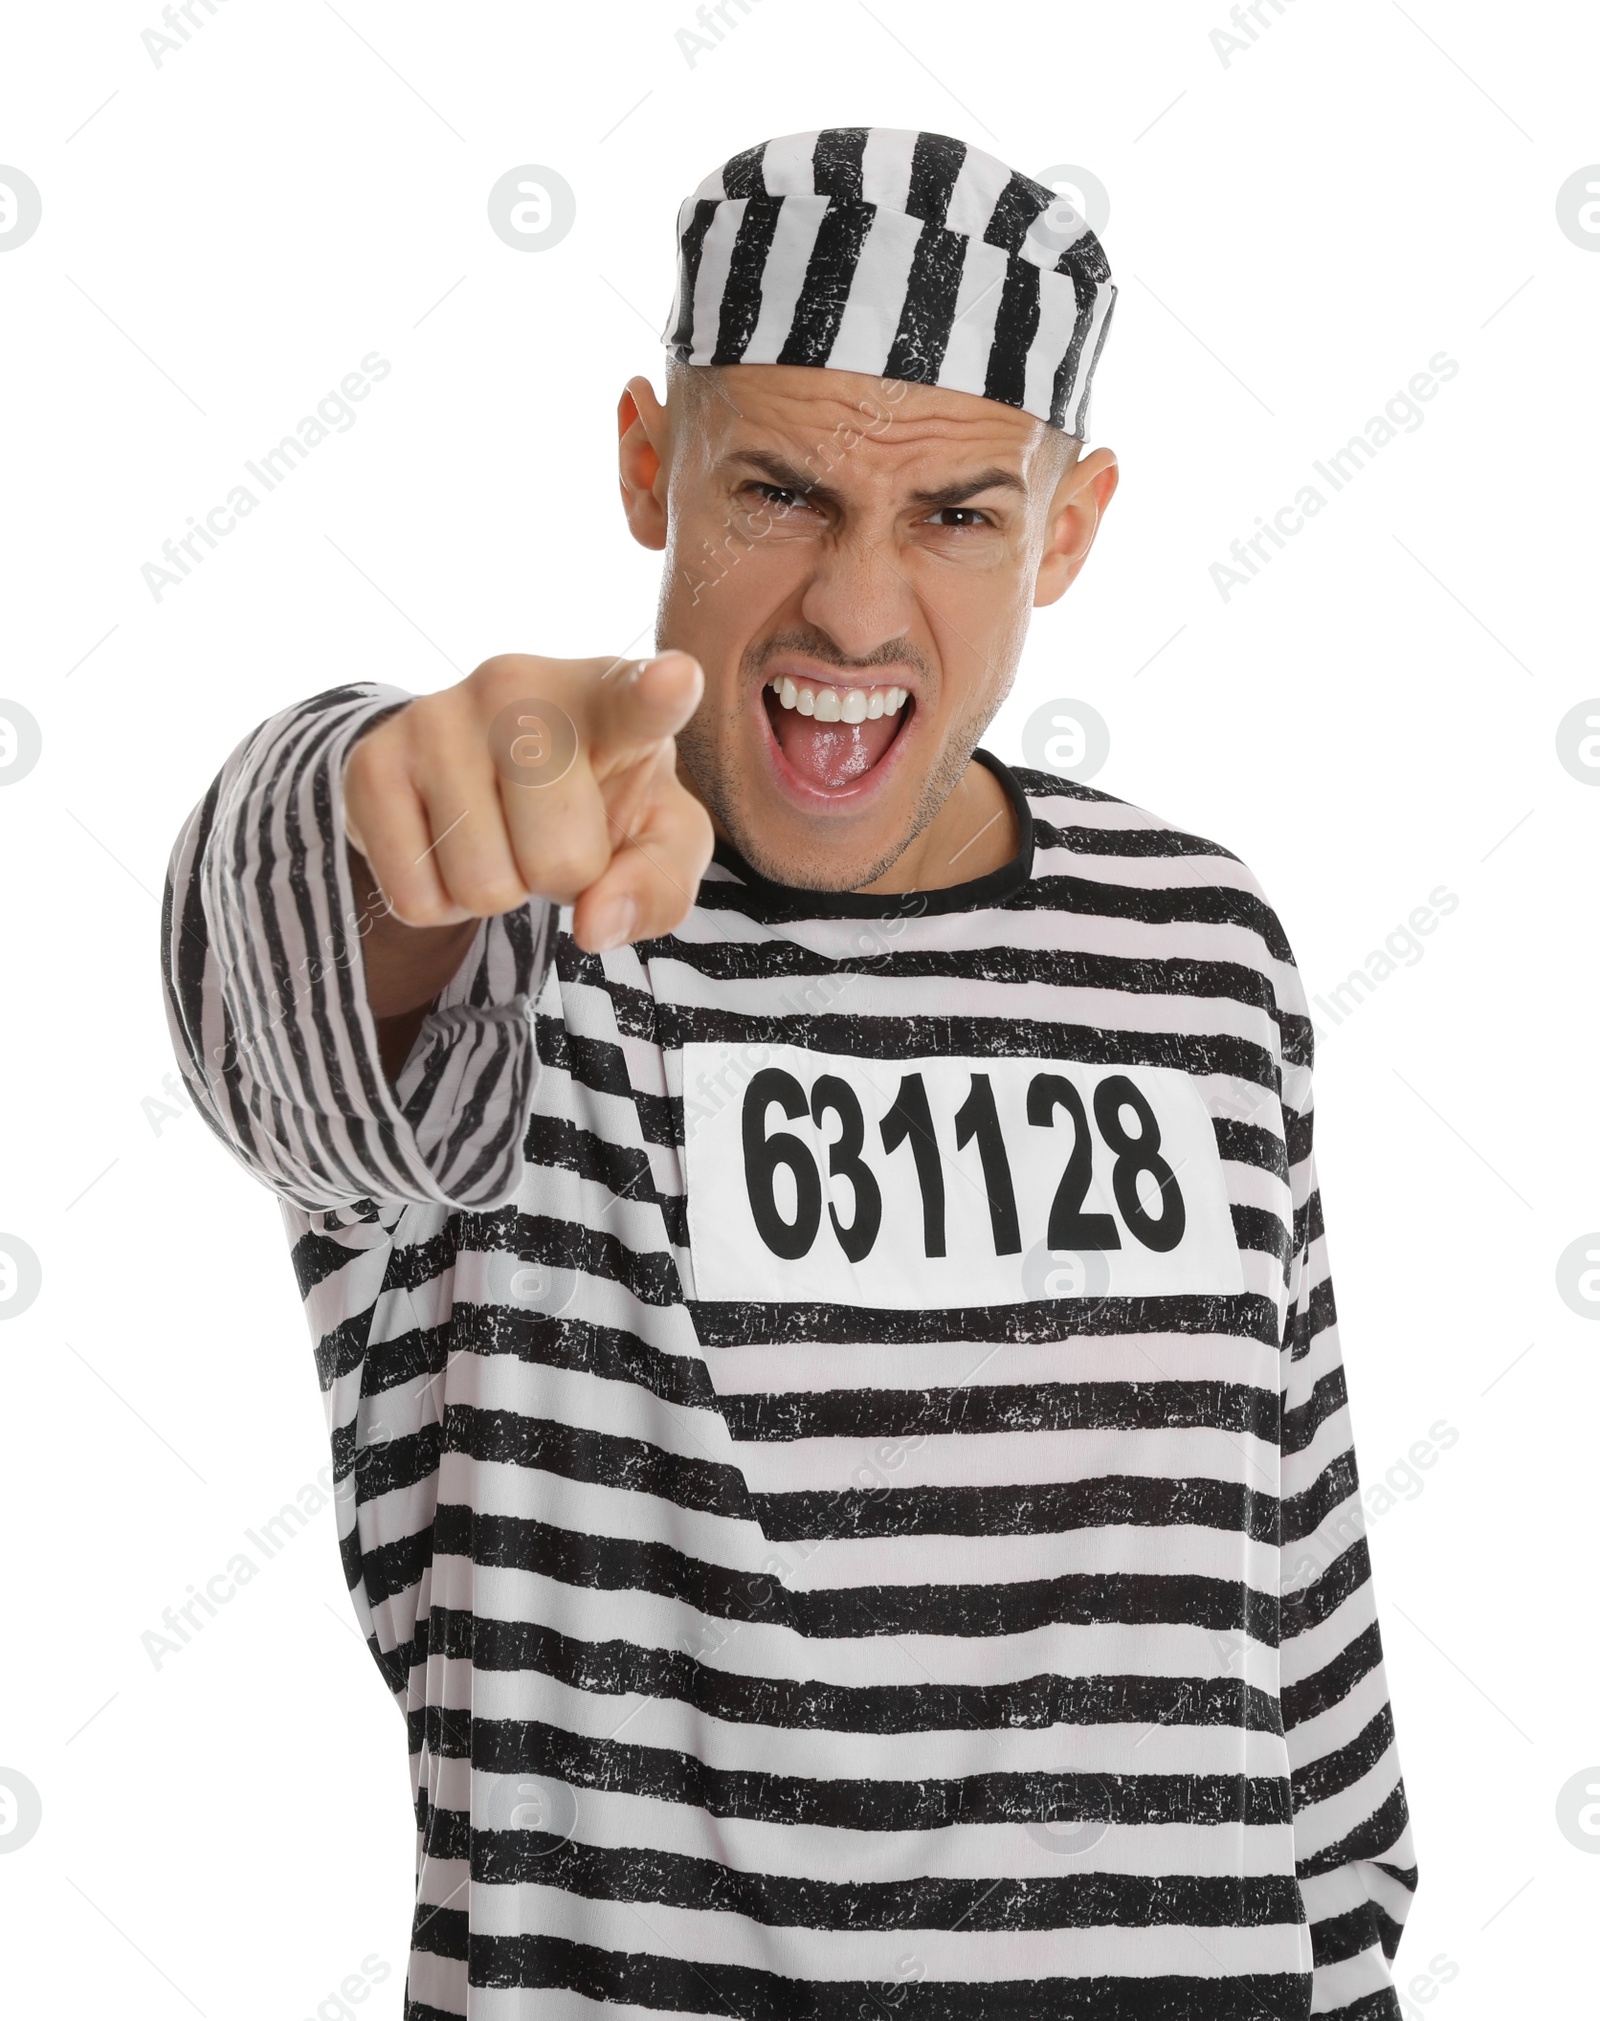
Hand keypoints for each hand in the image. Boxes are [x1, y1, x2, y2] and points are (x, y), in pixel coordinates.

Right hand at [343, 651, 712, 997]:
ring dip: (497, 890)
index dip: (659, 694)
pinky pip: (416, 898)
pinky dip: (439, 902)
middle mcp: (521, 687)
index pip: (638, 701)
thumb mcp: (655, 839)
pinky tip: (448, 845)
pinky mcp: (373, 760)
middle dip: (561, 880)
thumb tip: (594, 925)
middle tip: (548, 834)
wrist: (478, 770)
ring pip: (483, 886)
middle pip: (560, 862)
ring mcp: (438, 716)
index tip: (675, 679)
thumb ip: (658, 885)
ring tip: (498, 834)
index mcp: (610, 699)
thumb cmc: (594, 800)